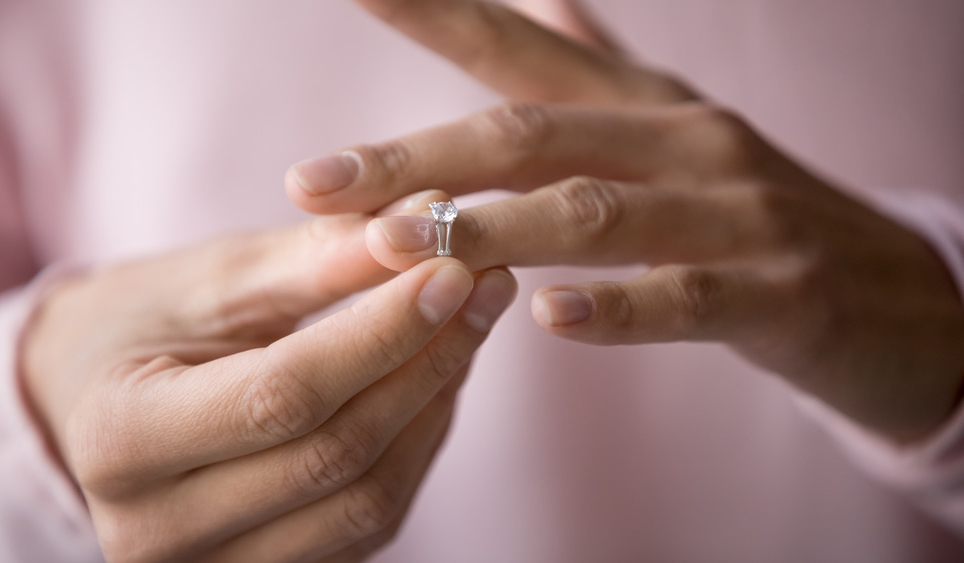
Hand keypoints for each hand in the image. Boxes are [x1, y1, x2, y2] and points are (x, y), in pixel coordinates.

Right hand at [21, 196, 517, 561]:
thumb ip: (314, 259)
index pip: (282, 395)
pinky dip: (415, 443)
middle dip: (426, 361)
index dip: (382, 333)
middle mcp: (158, 530)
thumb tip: (427, 222)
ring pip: (368, 501)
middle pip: (336, 456)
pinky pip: (368, 519)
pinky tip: (436, 374)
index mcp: (121, 442)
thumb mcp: (207, 278)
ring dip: (434, 404)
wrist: (90, 400)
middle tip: (483, 282)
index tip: (454, 266)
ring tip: (469, 321)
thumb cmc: (137, 325)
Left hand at [287, 0, 963, 443]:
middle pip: (533, 136)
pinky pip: (686, 299)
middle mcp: (686, 142)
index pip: (524, 52)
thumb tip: (549, 5)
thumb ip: (609, 73)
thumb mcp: (681, 132)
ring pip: (596, 212)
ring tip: (397, 246)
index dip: (437, 14)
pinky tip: (547, 315)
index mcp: (649, 107)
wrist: (902, 294)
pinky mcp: (781, 293)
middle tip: (316, 182)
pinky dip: (615, 306)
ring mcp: (739, 214)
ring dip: (492, 228)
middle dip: (418, 158)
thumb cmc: (760, 216)